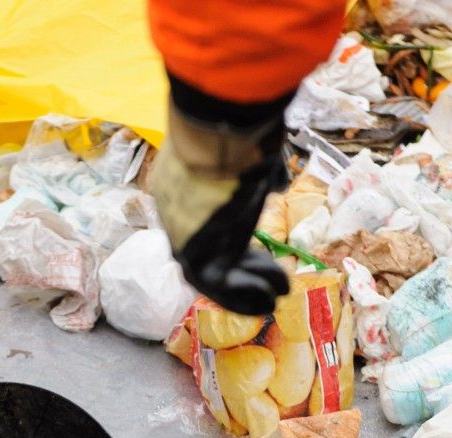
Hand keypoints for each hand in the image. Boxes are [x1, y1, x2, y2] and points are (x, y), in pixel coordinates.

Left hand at [151, 106, 288, 315]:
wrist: (217, 127)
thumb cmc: (237, 126)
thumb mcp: (251, 150)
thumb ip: (262, 171)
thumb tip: (277, 181)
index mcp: (180, 185)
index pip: (203, 222)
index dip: (233, 240)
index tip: (261, 249)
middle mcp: (174, 213)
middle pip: (205, 252)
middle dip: (241, 269)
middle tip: (273, 276)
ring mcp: (181, 234)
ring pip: (211, 275)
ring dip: (244, 290)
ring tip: (276, 295)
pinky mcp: (193, 251)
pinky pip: (217, 285)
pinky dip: (243, 296)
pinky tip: (271, 297)